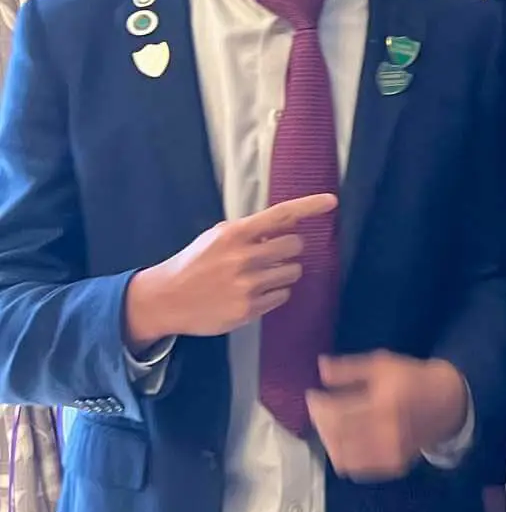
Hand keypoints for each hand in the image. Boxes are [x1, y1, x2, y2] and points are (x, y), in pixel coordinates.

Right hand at [123, 194, 338, 347]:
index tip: (331, 201)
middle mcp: (244, 258)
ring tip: (260, 276)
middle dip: (289, 250)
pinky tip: (253, 293)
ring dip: (284, 272)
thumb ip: (249, 232)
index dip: (309, 206)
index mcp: (235, 234)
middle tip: (274, 255)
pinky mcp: (249, 310)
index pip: (281, 215)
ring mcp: (247, 286)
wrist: (166, 298)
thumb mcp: (216, 237)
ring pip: (293, 273)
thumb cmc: (195, 263)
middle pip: (295, 246)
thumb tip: (284, 227)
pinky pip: (282, 296)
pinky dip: (274, 293)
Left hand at [306, 352, 468, 482]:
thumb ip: (350, 368)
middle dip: (321, 423)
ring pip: (343, 457)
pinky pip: (358, 469)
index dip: (318, 405)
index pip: (337, 412)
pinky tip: (345, 442)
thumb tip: (320, 367)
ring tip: (331, 426)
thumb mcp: (383, 364)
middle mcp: (387, 431)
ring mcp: (391, 452)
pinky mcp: (394, 466)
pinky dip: (345, 456)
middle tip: (319, 411)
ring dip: (330, 441)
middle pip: (336, 436)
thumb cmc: (412, 379)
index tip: (312, 396)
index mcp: (384, 402)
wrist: (446, 403)